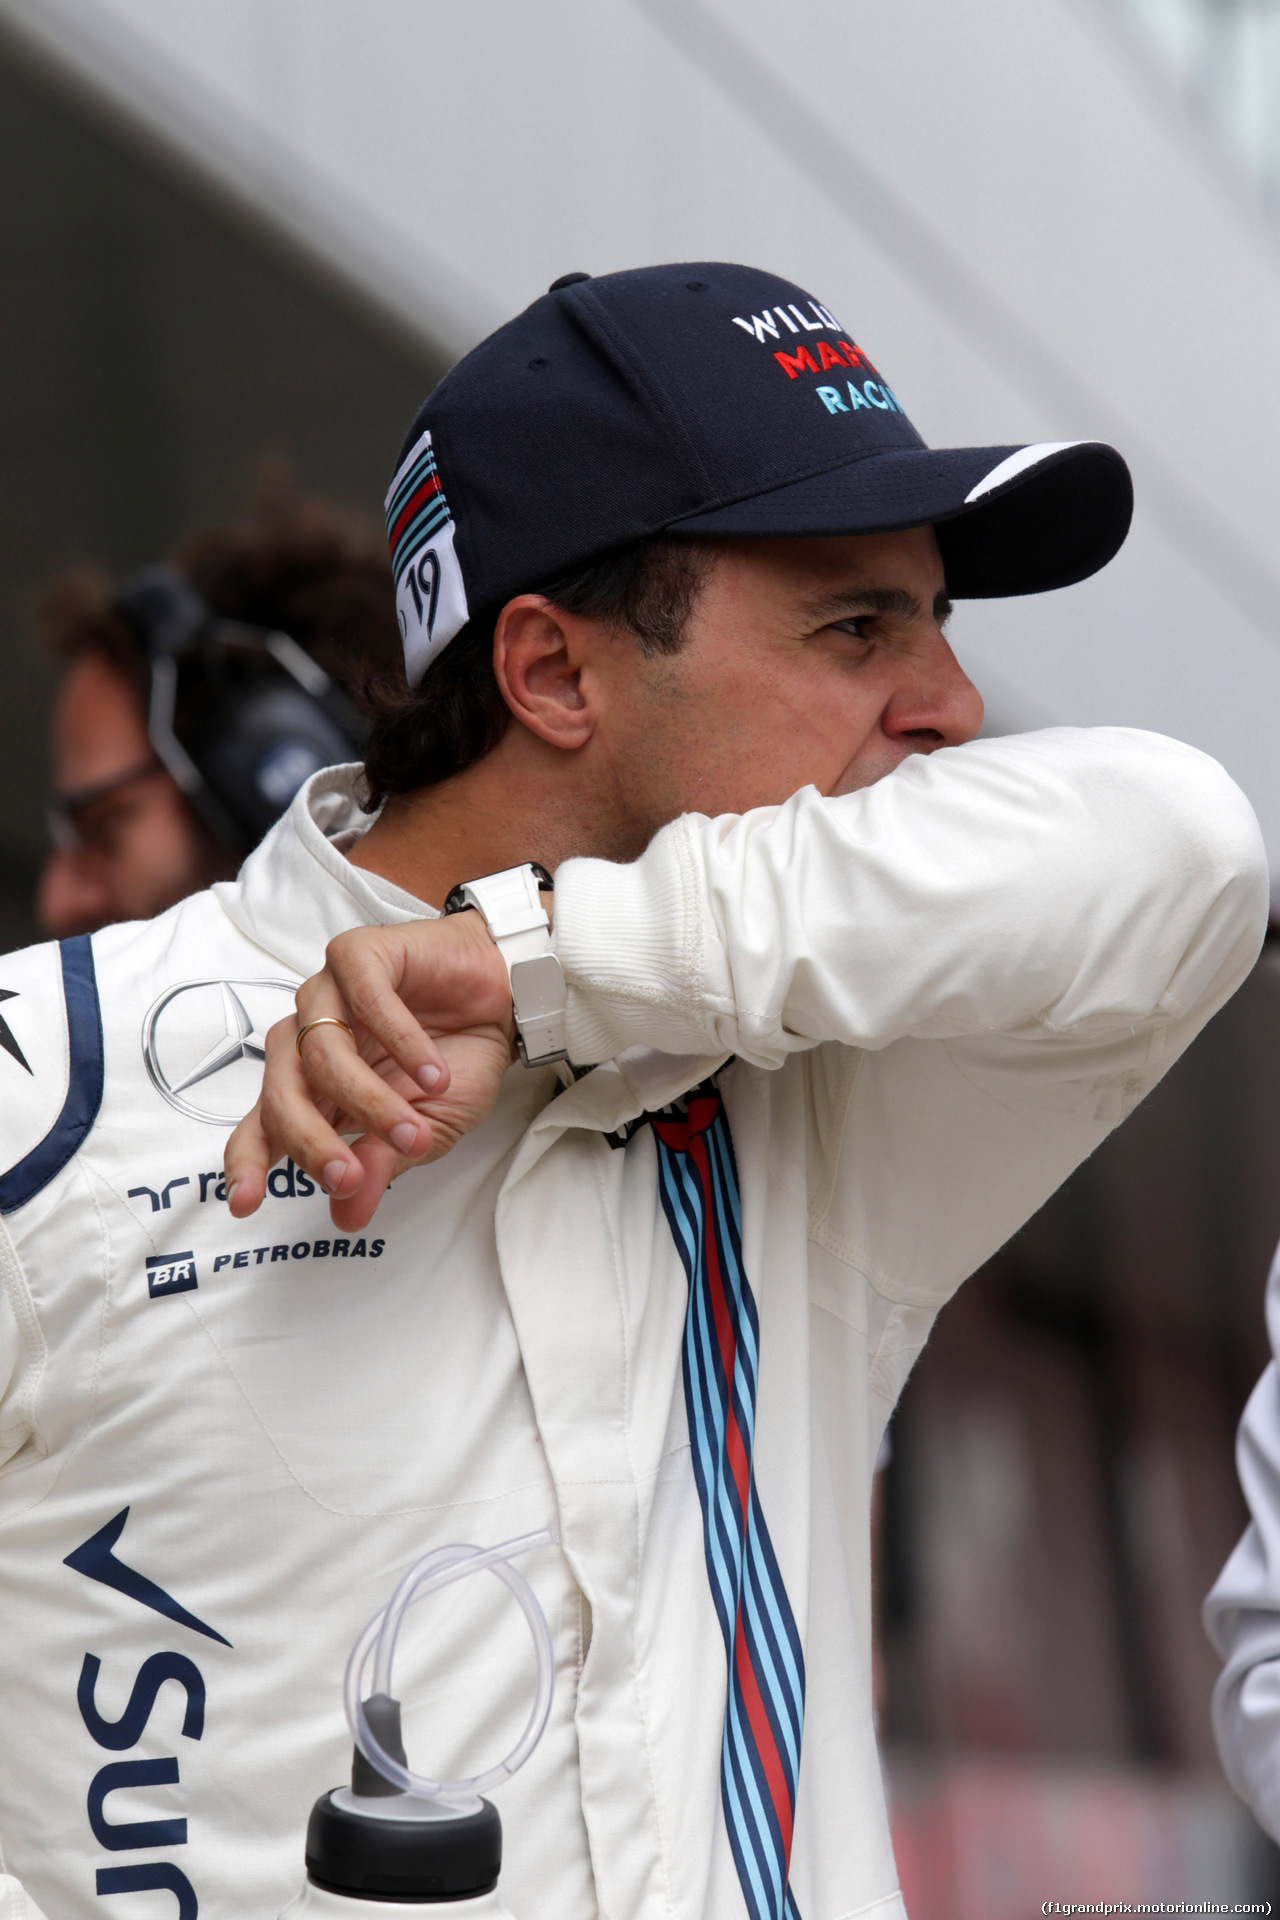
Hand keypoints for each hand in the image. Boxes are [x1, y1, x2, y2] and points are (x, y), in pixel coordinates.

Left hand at [224, 913, 513, 1229]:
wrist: (507, 1001)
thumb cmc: (458, 1060)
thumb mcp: (424, 1131)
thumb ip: (380, 1166)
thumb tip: (347, 1216)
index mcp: (313, 1088)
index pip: (261, 1126)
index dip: (248, 1163)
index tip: (245, 1205)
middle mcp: (307, 1039)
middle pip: (281, 1093)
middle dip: (312, 1141)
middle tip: (348, 1176)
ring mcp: (328, 994)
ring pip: (322, 1050)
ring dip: (371, 1100)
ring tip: (415, 1130)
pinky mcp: (359, 955)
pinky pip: (365, 999)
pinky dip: (401, 1042)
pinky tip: (433, 1071)